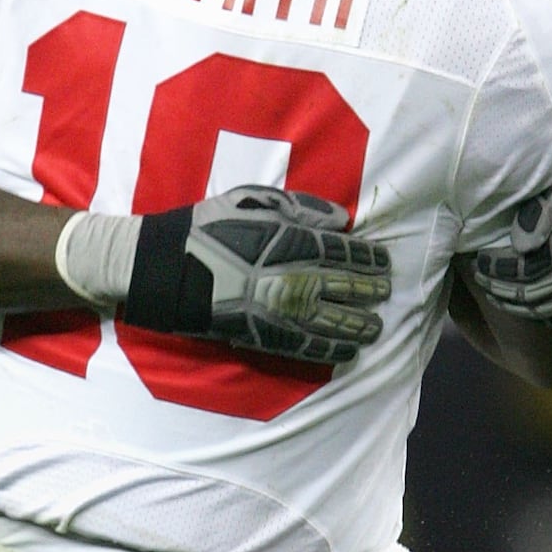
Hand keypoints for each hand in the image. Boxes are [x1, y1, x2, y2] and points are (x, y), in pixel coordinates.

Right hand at [58, 187, 391, 363]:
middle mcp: (293, 278)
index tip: (383, 263)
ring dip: (360, 326)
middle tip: (385, 293)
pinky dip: (332, 350)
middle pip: (347, 288)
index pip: (346, 252)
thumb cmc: (209, 226)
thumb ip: (301, 208)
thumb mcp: (254, 199)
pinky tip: (349, 352)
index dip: (370, 259)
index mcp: (293, 241)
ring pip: (334, 322)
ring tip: (375, 328)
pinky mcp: (264, 336)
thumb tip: (340, 220)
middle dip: (371, 292)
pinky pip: (308, 347)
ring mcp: (280, 311)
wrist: (165, 268)